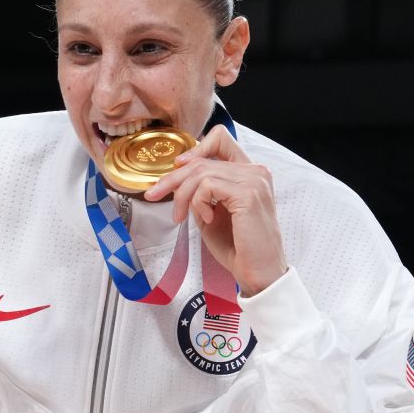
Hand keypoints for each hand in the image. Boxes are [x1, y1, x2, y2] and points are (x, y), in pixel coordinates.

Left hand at [144, 125, 285, 295]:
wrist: (259, 273)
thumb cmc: (239, 248)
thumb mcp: (213, 213)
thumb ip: (202, 193)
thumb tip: (179, 180)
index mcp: (250, 173)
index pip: (221, 139)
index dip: (195, 148)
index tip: (176, 166)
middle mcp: (256, 171)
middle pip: (202, 159)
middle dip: (172, 178)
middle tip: (154, 194)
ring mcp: (254, 181)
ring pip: (200, 172)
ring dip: (182, 195)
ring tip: (180, 215)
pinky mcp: (248, 194)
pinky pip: (207, 186)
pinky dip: (198, 202)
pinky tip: (206, 219)